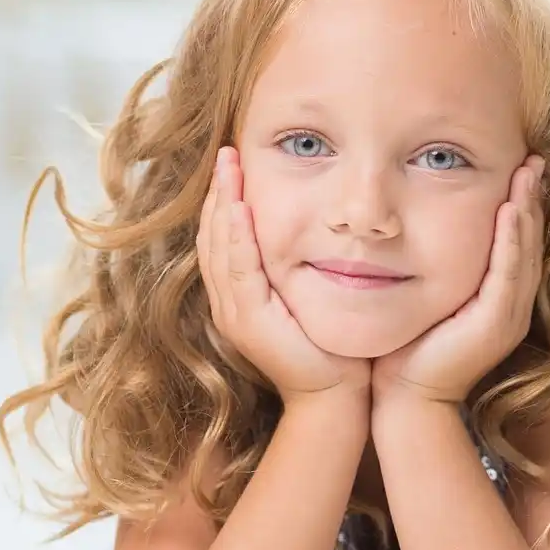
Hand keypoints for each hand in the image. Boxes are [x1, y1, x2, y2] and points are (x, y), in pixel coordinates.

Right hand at [197, 146, 371, 406]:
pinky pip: (237, 270)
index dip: (225, 197)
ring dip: (223, 203)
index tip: (234, 160)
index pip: (222, 237)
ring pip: (219, 247)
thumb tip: (314, 224)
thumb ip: (300, 265)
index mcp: (239, 296)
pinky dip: (237, 236)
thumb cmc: (333, 349)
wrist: (336, 398)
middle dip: (218, 190)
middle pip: (213, 235)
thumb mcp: (310, 295)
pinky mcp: (249, 322)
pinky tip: (241, 207)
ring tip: (229, 165)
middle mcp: (228, 304)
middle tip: (227, 151)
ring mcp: (234, 314)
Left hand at [373, 156, 544, 408]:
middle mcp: (512, 308)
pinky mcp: (495, 324)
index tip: (519, 166)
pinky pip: (508, 272)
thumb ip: (434, 266)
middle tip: (533, 158)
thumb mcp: (426, 297)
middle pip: (529, 242)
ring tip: (529, 172)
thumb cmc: (406, 350)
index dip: (522, 204)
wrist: (404, 399)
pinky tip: (510, 209)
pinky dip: (511, 239)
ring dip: (528, 209)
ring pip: (524, 252)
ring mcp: (508, 317)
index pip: (516, 243)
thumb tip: (418, 228)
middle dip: (532, 198)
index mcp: (499, 301)